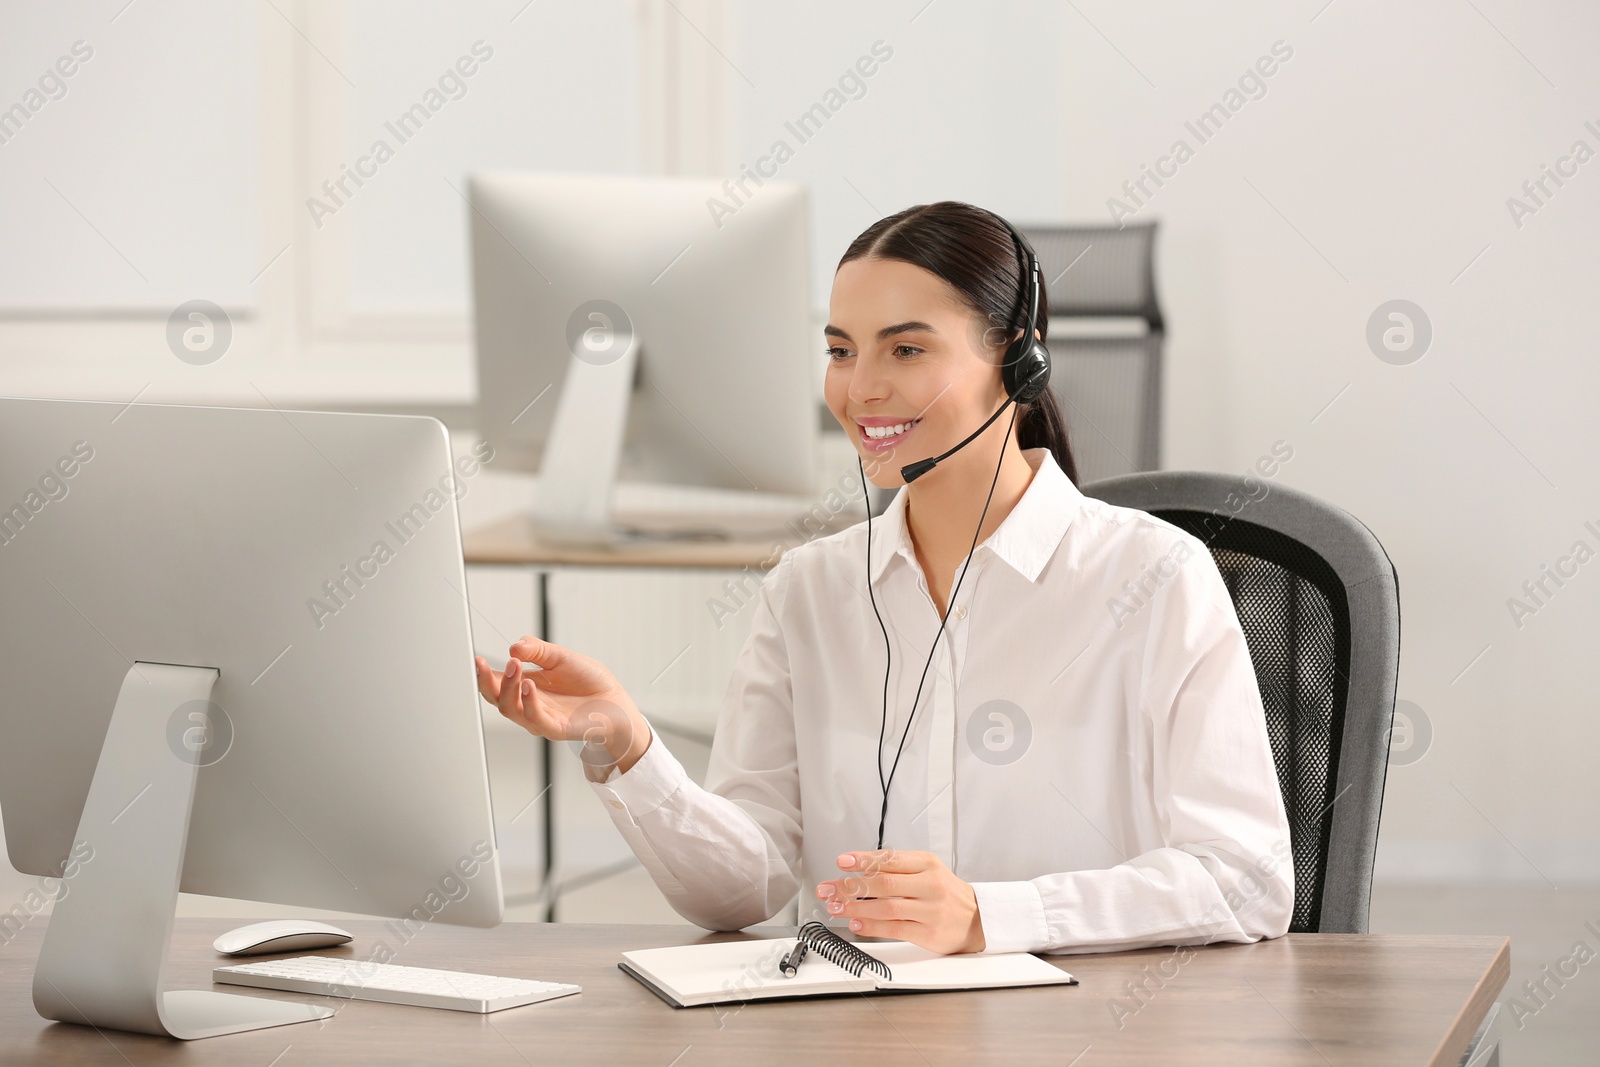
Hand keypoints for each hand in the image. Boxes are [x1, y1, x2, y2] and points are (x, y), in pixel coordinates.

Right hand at [474, 637, 651, 778]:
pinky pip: (534, 718)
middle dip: (487, 681)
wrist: (614, 700)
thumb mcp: (560, 657)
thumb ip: (537, 651)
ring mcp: (539, 718)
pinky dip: (529, 702)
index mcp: (526, 686)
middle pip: (495, 698)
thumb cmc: (588, 681)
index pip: (496, 682)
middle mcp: (528, 704)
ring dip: (508, 687)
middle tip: (486, 663)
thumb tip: (515, 646)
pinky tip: (529, 686)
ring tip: (514, 667)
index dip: (482, 673)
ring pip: (510, 708)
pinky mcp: (554, 728)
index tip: (475, 658)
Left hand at [815, 849, 984, 953]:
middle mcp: (930, 885)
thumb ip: (898, 869)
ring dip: (856, 908)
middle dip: (851, 886)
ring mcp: (930, 910)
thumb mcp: (928, 871)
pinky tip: (857, 924)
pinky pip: (894, 929)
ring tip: (837, 907)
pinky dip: (872, 926)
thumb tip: (860, 871)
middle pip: (884, 883)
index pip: (890, 859)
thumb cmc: (946, 893)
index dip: (863, 859)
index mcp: (928, 864)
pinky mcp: (929, 933)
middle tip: (829, 888)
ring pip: (886, 907)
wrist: (977, 919)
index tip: (843, 861)